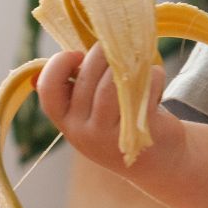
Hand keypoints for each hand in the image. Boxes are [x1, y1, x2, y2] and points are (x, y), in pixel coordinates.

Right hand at [35, 42, 183, 172]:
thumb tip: (69, 52)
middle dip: (102, 54)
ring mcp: (109, 134)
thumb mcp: (92, 111)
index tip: (78, 54)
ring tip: (138, 60)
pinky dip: (153, 75)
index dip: (59, 65)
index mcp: (66, 120)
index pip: (48, 89)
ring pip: (112, 84)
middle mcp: (81, 130)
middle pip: (86, 79)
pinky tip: (155, 76)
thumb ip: (80, 86)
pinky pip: (143, 90)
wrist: (159, 159)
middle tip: (118, 47)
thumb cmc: (121, 123)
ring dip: (127, 63)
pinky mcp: (137, 131)